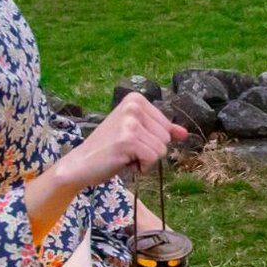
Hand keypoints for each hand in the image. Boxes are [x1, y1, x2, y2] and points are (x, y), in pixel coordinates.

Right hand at [52, 93, 186, 192]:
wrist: (81, 163)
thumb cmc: (109, 148)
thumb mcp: (137, 133)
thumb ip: (161, 131)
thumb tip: (184, 133)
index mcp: (136, 99)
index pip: (167, 126)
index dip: (152, 140)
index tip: (130, 140)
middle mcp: (133, 106)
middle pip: (166, 138)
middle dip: (150, 150)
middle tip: (126, 149)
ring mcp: (130, 122)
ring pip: (162, 150)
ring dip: (145, 159)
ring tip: (125, 155)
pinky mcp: (128, 140)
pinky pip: (153, 158)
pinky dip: (142, 167)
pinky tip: (124, 162)